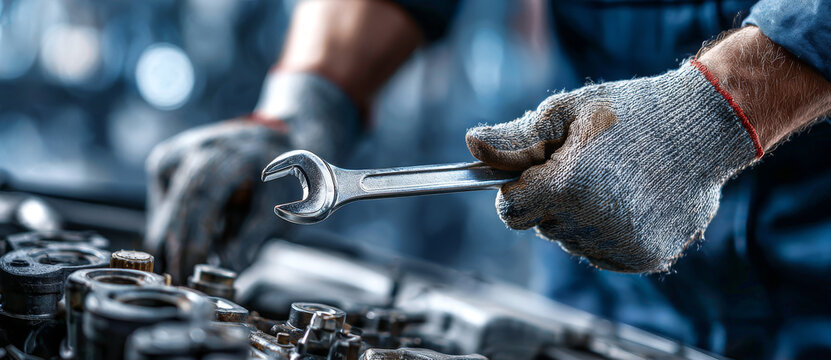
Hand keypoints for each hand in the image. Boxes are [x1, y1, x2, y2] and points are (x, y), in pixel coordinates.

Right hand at [145, 73, 358, 281]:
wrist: (271, 144)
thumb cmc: (280, 182)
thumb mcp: (278, 211)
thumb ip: (252, 240)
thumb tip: (230, 272)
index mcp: (238, 152)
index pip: (205, 196)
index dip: (196, 237)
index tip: (193, 271)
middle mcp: (205, 145)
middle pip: (180, 200)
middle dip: (178, 245)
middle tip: (180, 280)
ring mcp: (183, 149)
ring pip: (165, 202)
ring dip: (169, 240)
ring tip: (179, 271)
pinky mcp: (167, 159)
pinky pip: (162, 201)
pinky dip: (168, 227)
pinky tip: (180, 246)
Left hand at [466, 61, 762, 272]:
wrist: (705, 127)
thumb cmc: (631, 113)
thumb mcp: (567, 113)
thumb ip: (516, 138)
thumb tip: (472, 146)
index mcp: (566, 186)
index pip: (509, 212)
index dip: (517, 191)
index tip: (536, 173)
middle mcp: (593, 223)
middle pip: (542, 227)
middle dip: (552, 200)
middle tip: (587, 167)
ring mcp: (621, 245)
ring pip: (572, 242)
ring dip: (581, 218)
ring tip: (615, 180)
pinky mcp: (646, 258)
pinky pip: (603, 253)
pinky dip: (609, 234)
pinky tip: (633, 201)